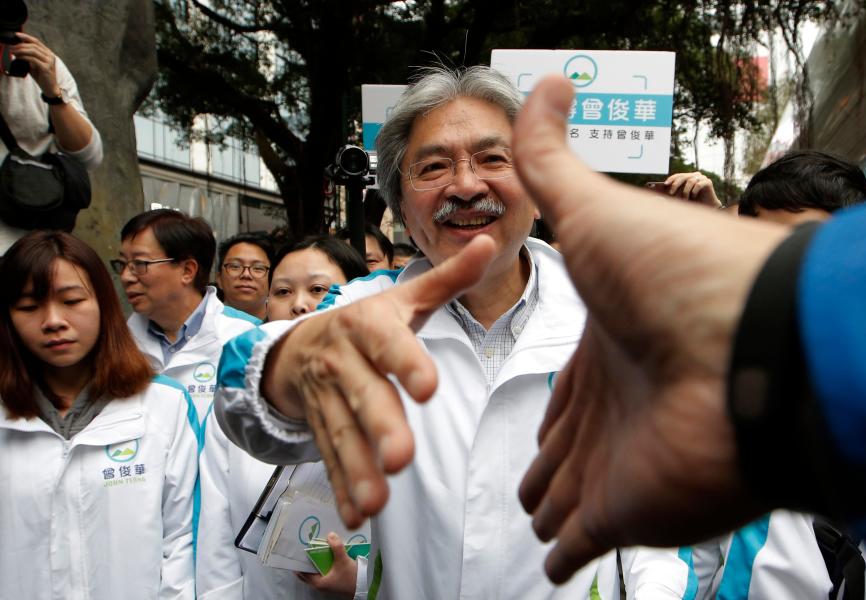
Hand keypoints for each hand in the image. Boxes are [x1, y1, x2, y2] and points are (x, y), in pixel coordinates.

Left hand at [10, 33, 58, 95]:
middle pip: (34, 45)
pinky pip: (33, 59)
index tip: (16, 35)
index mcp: (48, 53)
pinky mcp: (47, 68)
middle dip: (20, 45)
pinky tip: (19, 58)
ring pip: (33, 51)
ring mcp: (49, 62)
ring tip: (13, 52)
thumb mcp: (34, 64)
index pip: (36, 41)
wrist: (50, 88)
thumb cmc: (42, 77)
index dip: (26, 37)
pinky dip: (24, 57)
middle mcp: (50, 56)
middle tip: (11, 47)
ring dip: (21, 50)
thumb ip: (28, 56)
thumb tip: (17, 50)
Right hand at [262, 235, 496, 526]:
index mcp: (367, 325)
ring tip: (377, 502)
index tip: (429, 389)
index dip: (406, 363)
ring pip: (342, 434)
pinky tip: (355, 515)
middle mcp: (342, 360)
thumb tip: (489, 244)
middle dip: (380, 428)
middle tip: (401, 459)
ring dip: (356, 470)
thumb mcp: (403, 297)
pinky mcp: (318, 425)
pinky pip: (327, 457)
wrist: (295, 345)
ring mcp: (326, 397)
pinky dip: (339, 487)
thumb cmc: (366, 323)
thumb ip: (448, 280)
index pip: (388, 343)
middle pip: (363, 396)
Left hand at [296, 532, 358, 596]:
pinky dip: (323, 563)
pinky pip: (324, 570)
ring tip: (316, 547)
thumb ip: (336, 547)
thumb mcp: (343, 561)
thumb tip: (330, 534)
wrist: (365, 586)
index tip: (298, 550)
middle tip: (307, 546)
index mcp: (317, 582)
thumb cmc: (351, 577)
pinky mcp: (333, 581)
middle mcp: (320, 584)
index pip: (301, 572)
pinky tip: (328, 554)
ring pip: (316, 570)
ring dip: (316, 561)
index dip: (299, 561)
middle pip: (308, 570)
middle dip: (308, 559)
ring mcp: (327, 583)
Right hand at [512, 75, 788, 581]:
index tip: (539, 429)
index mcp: (612, 346)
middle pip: (577, 444)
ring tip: (542, 526)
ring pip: (583, 493)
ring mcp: (628, 459)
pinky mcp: (631, 506)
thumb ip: (555, 159)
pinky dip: (570, 553)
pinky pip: (590, 540)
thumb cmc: (676, 273)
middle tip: (533, 489)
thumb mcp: (597, 207)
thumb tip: (545, 84)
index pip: (574, 385)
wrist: (745, 343)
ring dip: (561, 511)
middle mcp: (623, 404)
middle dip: (553, 467)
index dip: (555, 409)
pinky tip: (555, 563)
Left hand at [663, 171, 721, 206]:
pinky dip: (694, 191)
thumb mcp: (682, 196)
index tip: (665, 184)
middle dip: (676, 185)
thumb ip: (675, 192)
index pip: (678, 175)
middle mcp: (695, 175)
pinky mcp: (708, 182)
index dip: (672, 179)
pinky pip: (698, 184)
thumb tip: (663, 192)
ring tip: (685, 199)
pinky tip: (693, 196)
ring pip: (690, 181)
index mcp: (688, 176)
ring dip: (686, 191)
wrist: (707, 206)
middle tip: (671, 193)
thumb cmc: (694, 201)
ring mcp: (702, 177)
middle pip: (683, 177)